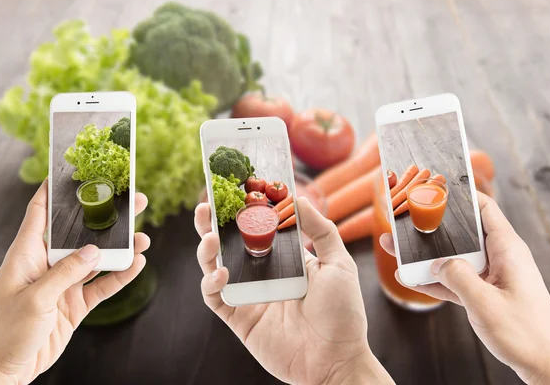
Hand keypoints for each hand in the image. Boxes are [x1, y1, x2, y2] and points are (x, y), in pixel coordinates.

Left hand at [0, 181, 150, 384]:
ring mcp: (64, 283)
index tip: (74, 171)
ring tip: (142, 235)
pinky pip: (103, 284)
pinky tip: (136, 264)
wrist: (7, 370)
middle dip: (105, 216)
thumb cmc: (7, 332)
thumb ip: (65, 272)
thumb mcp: (34, 299)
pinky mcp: (76, 302)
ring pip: (97, 257)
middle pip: (80, 232)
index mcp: (27, 254)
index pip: (40, 213)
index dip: (54, 191)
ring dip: (120, 247)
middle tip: (131, 200)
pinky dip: (121, 275)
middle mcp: (48, 263)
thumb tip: (94, 250)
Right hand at [194, 197, 393, 384]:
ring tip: (210, 236)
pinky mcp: (238, 318)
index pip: (256, 227)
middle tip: (206, 206)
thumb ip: (321, 230)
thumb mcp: (338, 264)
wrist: (337, 360)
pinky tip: (221, 273)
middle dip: (213, 224)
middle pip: (229, 243)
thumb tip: (299, 198)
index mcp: (283, 258)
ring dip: (207, 249)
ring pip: (214, 266)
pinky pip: (215, 297)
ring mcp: (248, 294)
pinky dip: (211, 283)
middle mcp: (262, 272)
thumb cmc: (343, 313)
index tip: (234, 189)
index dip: (243, 209)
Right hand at [380, 192, 549, 383]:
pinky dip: (433, 279)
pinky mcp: (483, 294)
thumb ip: (458, 278)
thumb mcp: (486, 304)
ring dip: (426, 254)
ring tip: (397, 247)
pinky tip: (410, 278)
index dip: (461, 194)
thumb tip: (438, 262)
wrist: (544, 366)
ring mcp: (490, 276)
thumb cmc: (525, 334)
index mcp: (507, 249)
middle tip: (406, 217)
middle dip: (433, 225)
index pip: (484, 208)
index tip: (435, 185)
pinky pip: (453, 280)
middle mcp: (499, 257)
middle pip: (462, 232)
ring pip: (453, 256)